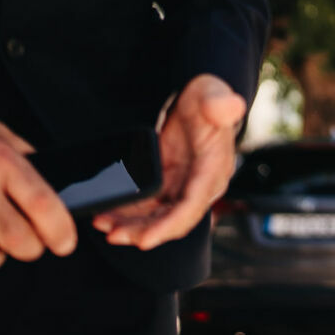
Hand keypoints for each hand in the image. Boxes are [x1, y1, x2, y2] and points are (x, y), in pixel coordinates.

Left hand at [94, 74, 244, 248]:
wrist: (198, 100)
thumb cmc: (206, 97)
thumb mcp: (211, 94)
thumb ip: (219, 102)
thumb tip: (230, 106)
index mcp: (214, 169)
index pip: (192, 206)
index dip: (168, 226)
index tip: (144, 240)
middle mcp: (201, 185)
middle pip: (173, 220)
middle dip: (143, 232)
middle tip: (113, 235)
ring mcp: (184, 188)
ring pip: (158, 218)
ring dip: (132, 227)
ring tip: (103, 224)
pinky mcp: (169, 186)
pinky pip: (148, 208)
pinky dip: (128, 214)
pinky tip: (108, 214)